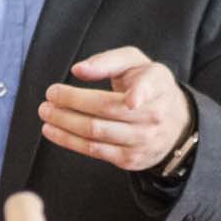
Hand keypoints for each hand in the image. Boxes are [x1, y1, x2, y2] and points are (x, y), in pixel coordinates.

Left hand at [36, 45, 190, 177]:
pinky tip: (52, 130)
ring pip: (96, 132)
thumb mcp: (136, 63)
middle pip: (106, 110)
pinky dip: (69, 140)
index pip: (149, 89)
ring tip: (46, 112)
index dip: (141, 94)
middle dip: (73, 102)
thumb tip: (78, 70)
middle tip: (50, 95)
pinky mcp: (129, 159)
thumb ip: (108, 61)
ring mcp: (142, 140)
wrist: (175, 124)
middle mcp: (152, 115)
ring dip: (65, 123)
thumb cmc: (147, 86)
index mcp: (157, 86)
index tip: (131, 100)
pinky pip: (94, 150)